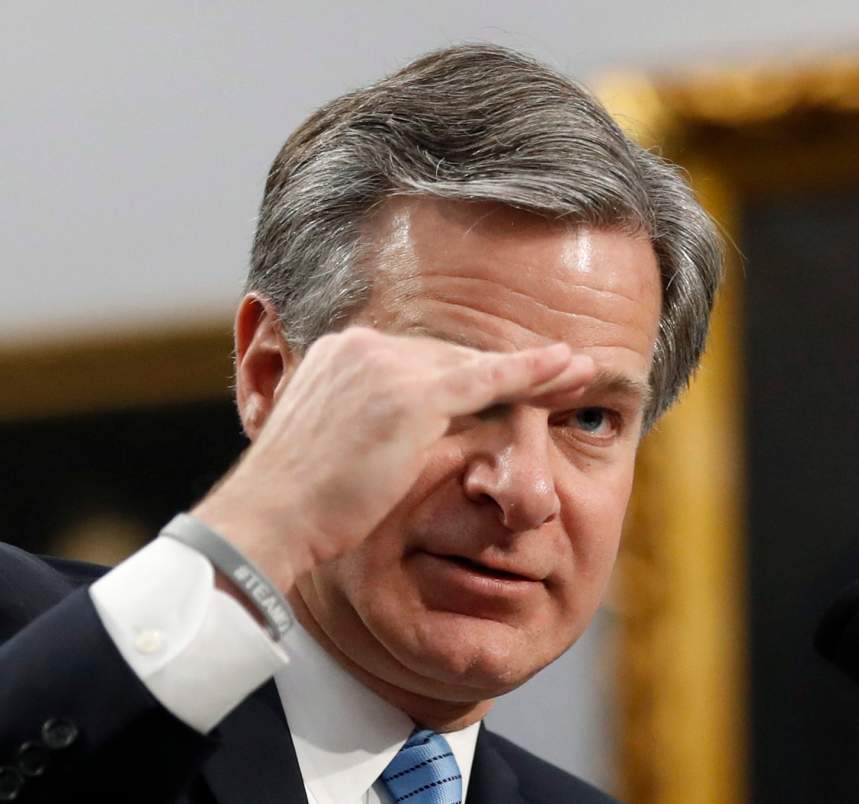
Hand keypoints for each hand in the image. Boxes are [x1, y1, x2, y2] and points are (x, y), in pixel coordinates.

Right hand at [191, 327, 593, 592]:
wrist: (268, 521)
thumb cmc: (293, 507)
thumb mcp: (326, 451)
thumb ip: (359, 427)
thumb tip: (385, 442)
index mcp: (340, 355)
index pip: (420, 361)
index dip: (469, 375)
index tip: (503, 383)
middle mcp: (362, 348)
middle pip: (452, 357)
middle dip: (506, 370)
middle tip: (559, 370)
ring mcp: (386, 366)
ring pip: (475, 366)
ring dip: (532, 371)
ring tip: (577, 370)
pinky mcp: (410, 395)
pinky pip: (487, 380)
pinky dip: (532, 373)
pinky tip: (568, 367)